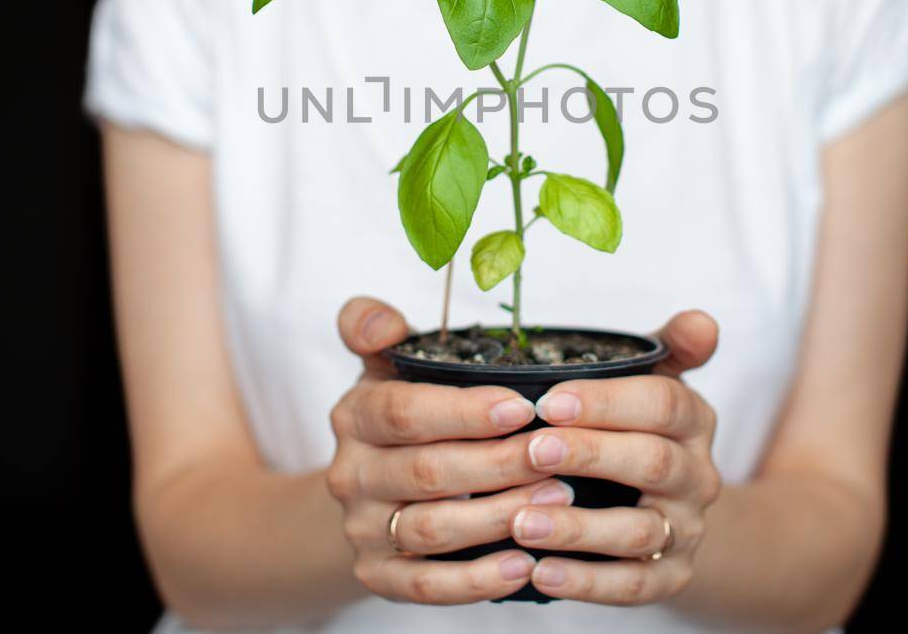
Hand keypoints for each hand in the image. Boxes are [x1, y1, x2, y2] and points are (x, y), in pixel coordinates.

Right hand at [325, 297, 574, 603]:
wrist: (368, 494)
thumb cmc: (404, 419)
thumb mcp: (387, 367)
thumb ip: (377, 329)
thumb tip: (380, 321)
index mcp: (354, 415)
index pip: (404, 411)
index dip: (464, 411)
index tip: (522, 407)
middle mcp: (350, 474)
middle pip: (426, 471)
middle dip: (498, 463)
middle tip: (557, 455)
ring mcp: (362, 530)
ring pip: (431, 529)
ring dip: (499, 517)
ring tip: (558, 502)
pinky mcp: (377, 576)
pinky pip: (427, 585)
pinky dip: (477, 580)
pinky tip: (525, 565)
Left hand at [506, 310, 722, 604]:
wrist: (675, 504)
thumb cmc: (640, 427)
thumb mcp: (656, 379)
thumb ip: (672, 346)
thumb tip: (702, 321)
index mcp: (694, 420)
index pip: (661, 403)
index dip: (606, 402)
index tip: (548, 402)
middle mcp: (698, 476)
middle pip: (652, 462)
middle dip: (589, 455)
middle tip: (532, 451)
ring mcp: (685, 530)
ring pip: (638, 531)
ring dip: (577, 527)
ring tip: (521, 521)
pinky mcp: (669, 577)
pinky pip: (632, 585)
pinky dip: (585, 583)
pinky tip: (539, 572)